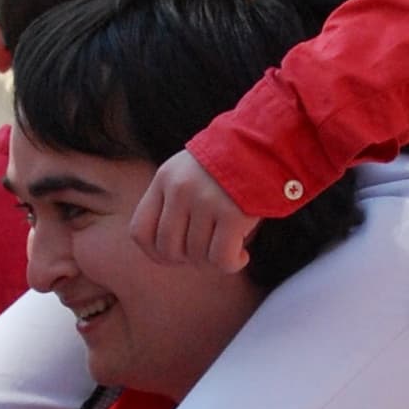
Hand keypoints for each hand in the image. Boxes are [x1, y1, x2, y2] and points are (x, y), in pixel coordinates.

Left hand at [127, 150, 250, 271]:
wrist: (268, 144)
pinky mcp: (233, 213)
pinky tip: (242, 255)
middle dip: (187, 260)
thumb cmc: (230, 165)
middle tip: (207, 252)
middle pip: (168, 249)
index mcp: (165, 178)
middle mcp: (180, 189)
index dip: (155, 254)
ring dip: (214, 260)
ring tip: (230, 245)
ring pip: (197, 256)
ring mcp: (205, 201)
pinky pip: (222, 258)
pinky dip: (232, 264)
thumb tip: (169, 253)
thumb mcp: (189, 172)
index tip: (176, 256)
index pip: (139, 232)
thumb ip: (174, 202)